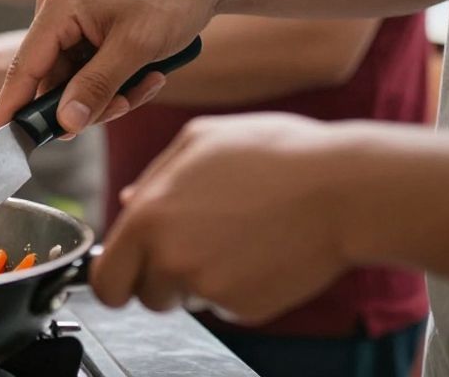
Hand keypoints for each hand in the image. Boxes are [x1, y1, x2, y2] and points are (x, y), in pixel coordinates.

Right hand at [0, 0, 218, 135]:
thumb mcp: (134, 48)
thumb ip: (95, 87)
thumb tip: (65, 124)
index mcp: (57, 8)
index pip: (24, 67)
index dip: (11, 107)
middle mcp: (56, 14)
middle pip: (52, 82)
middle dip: (87, 103)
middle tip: (123, 106)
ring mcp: (72, 24)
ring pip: (74, 83)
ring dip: (109, 95)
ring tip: (147, 83)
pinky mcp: (89, 33)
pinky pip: (90, 74)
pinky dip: (117, 84)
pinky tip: (148, 75)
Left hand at [92, 114, 353, 321]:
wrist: (344, 189)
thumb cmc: (274, 154)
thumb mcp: (201, 140)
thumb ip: (155, 175)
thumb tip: (129, 201)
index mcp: (148, 218)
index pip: (104, 278)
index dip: (113, 277)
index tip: (126, 273)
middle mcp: (171, 259)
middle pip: (141, 297)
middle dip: (153, 283)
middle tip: (183, 255)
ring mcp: (208, 288)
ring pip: (184, 300)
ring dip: (196, 281)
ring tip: (233, 239)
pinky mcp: (245, 307)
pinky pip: (225, 304)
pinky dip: (237, 286)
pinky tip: (260, 250)